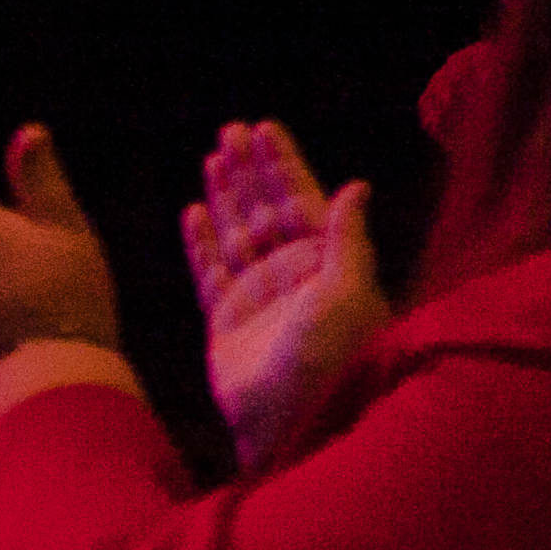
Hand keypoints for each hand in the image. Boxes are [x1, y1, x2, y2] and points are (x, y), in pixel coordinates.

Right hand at [184, 122, 386, 470]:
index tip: (266, 128)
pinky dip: (200, 241)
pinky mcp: (226, 320)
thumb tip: (357, 186)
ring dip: (226, 194)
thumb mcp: (349, 291)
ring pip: (237, 232)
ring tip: (212, 157)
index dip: (285, 163)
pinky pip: (209, 270)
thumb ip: (347, 238)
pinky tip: (193, 212)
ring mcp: (258, 298)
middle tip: (231, 130)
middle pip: (266, 210)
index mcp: (328, 267)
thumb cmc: (333, 357)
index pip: (303, 201)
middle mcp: (293, 278)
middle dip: (250, 170)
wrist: (294, 421)